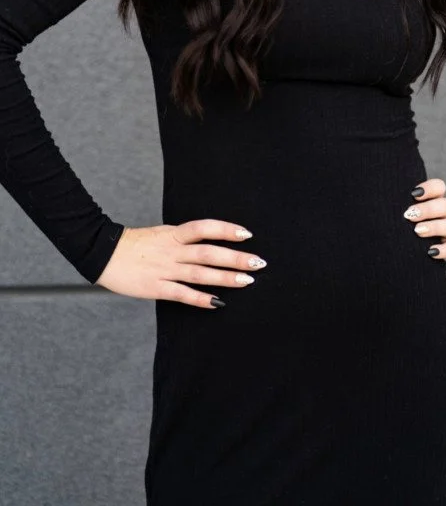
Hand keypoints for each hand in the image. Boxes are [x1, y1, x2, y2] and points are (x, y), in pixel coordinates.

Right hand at [94, 219, 267, 309]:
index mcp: (173, 234)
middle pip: (208, 252)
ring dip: (225, 278)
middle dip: (235, 257)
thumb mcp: (161, 233)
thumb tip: (207, 241)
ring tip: (246, 280)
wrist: (103, 253)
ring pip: (200, 273)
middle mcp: (172, 250)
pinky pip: (182, 294)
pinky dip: (200, 299)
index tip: (247, 234)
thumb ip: (183, 238)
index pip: (204, 228)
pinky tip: (217, 303)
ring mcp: (164, 269)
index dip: (226, 230)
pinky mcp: (156, 288)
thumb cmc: (135, 244)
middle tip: (257, 262)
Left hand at [403, 177, 445, 261]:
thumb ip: (408, 208)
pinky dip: (443, 250)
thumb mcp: (421, 213)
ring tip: (417, 231)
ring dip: (433, 227)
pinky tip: (431, 252)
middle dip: (427, 209)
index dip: (429, 188)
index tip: (413, 194)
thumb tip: (384, 207)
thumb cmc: (426, 224)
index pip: (439, 187)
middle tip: (409, 215)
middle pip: (444, 205)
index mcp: (437, 201)